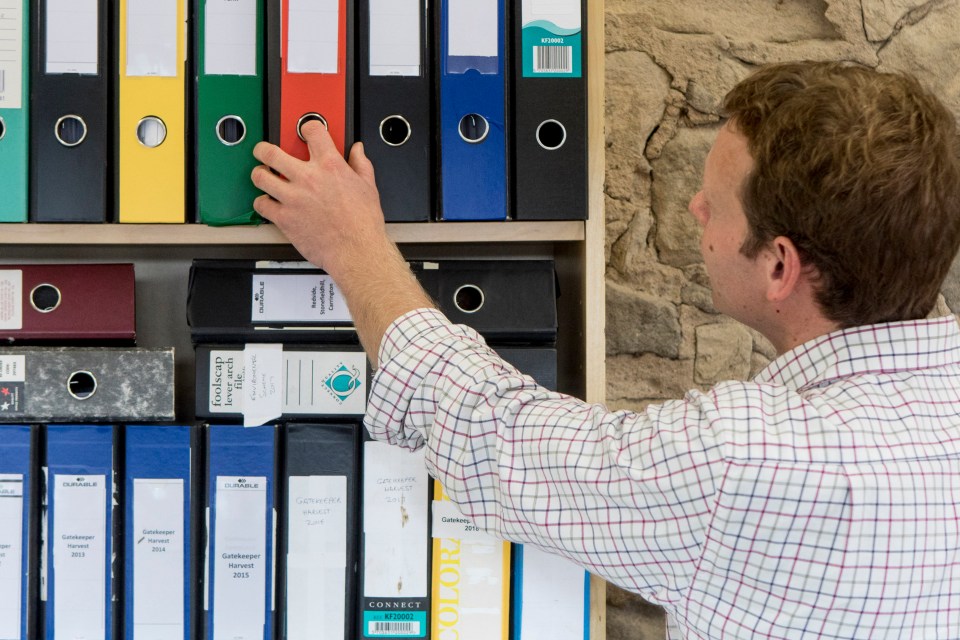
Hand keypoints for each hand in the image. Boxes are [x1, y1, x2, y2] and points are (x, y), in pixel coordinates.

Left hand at [250, 121, 434, 358]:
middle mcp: (308, 178)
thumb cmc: (363, 223)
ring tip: (263, 176)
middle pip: (271, 152)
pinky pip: (261, 205)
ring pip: (260, 177)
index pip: (312, 131)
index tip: (305, 131)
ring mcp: (293, 198)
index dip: (307, 127)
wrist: (356, 250)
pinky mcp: (284, 218)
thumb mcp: (368, 186)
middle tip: (263, 152)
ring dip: (259, 175)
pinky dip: (262, 203)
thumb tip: (357, 151)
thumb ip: (361, 164)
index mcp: (330, 166)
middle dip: (264, 149)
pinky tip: (269, 203)